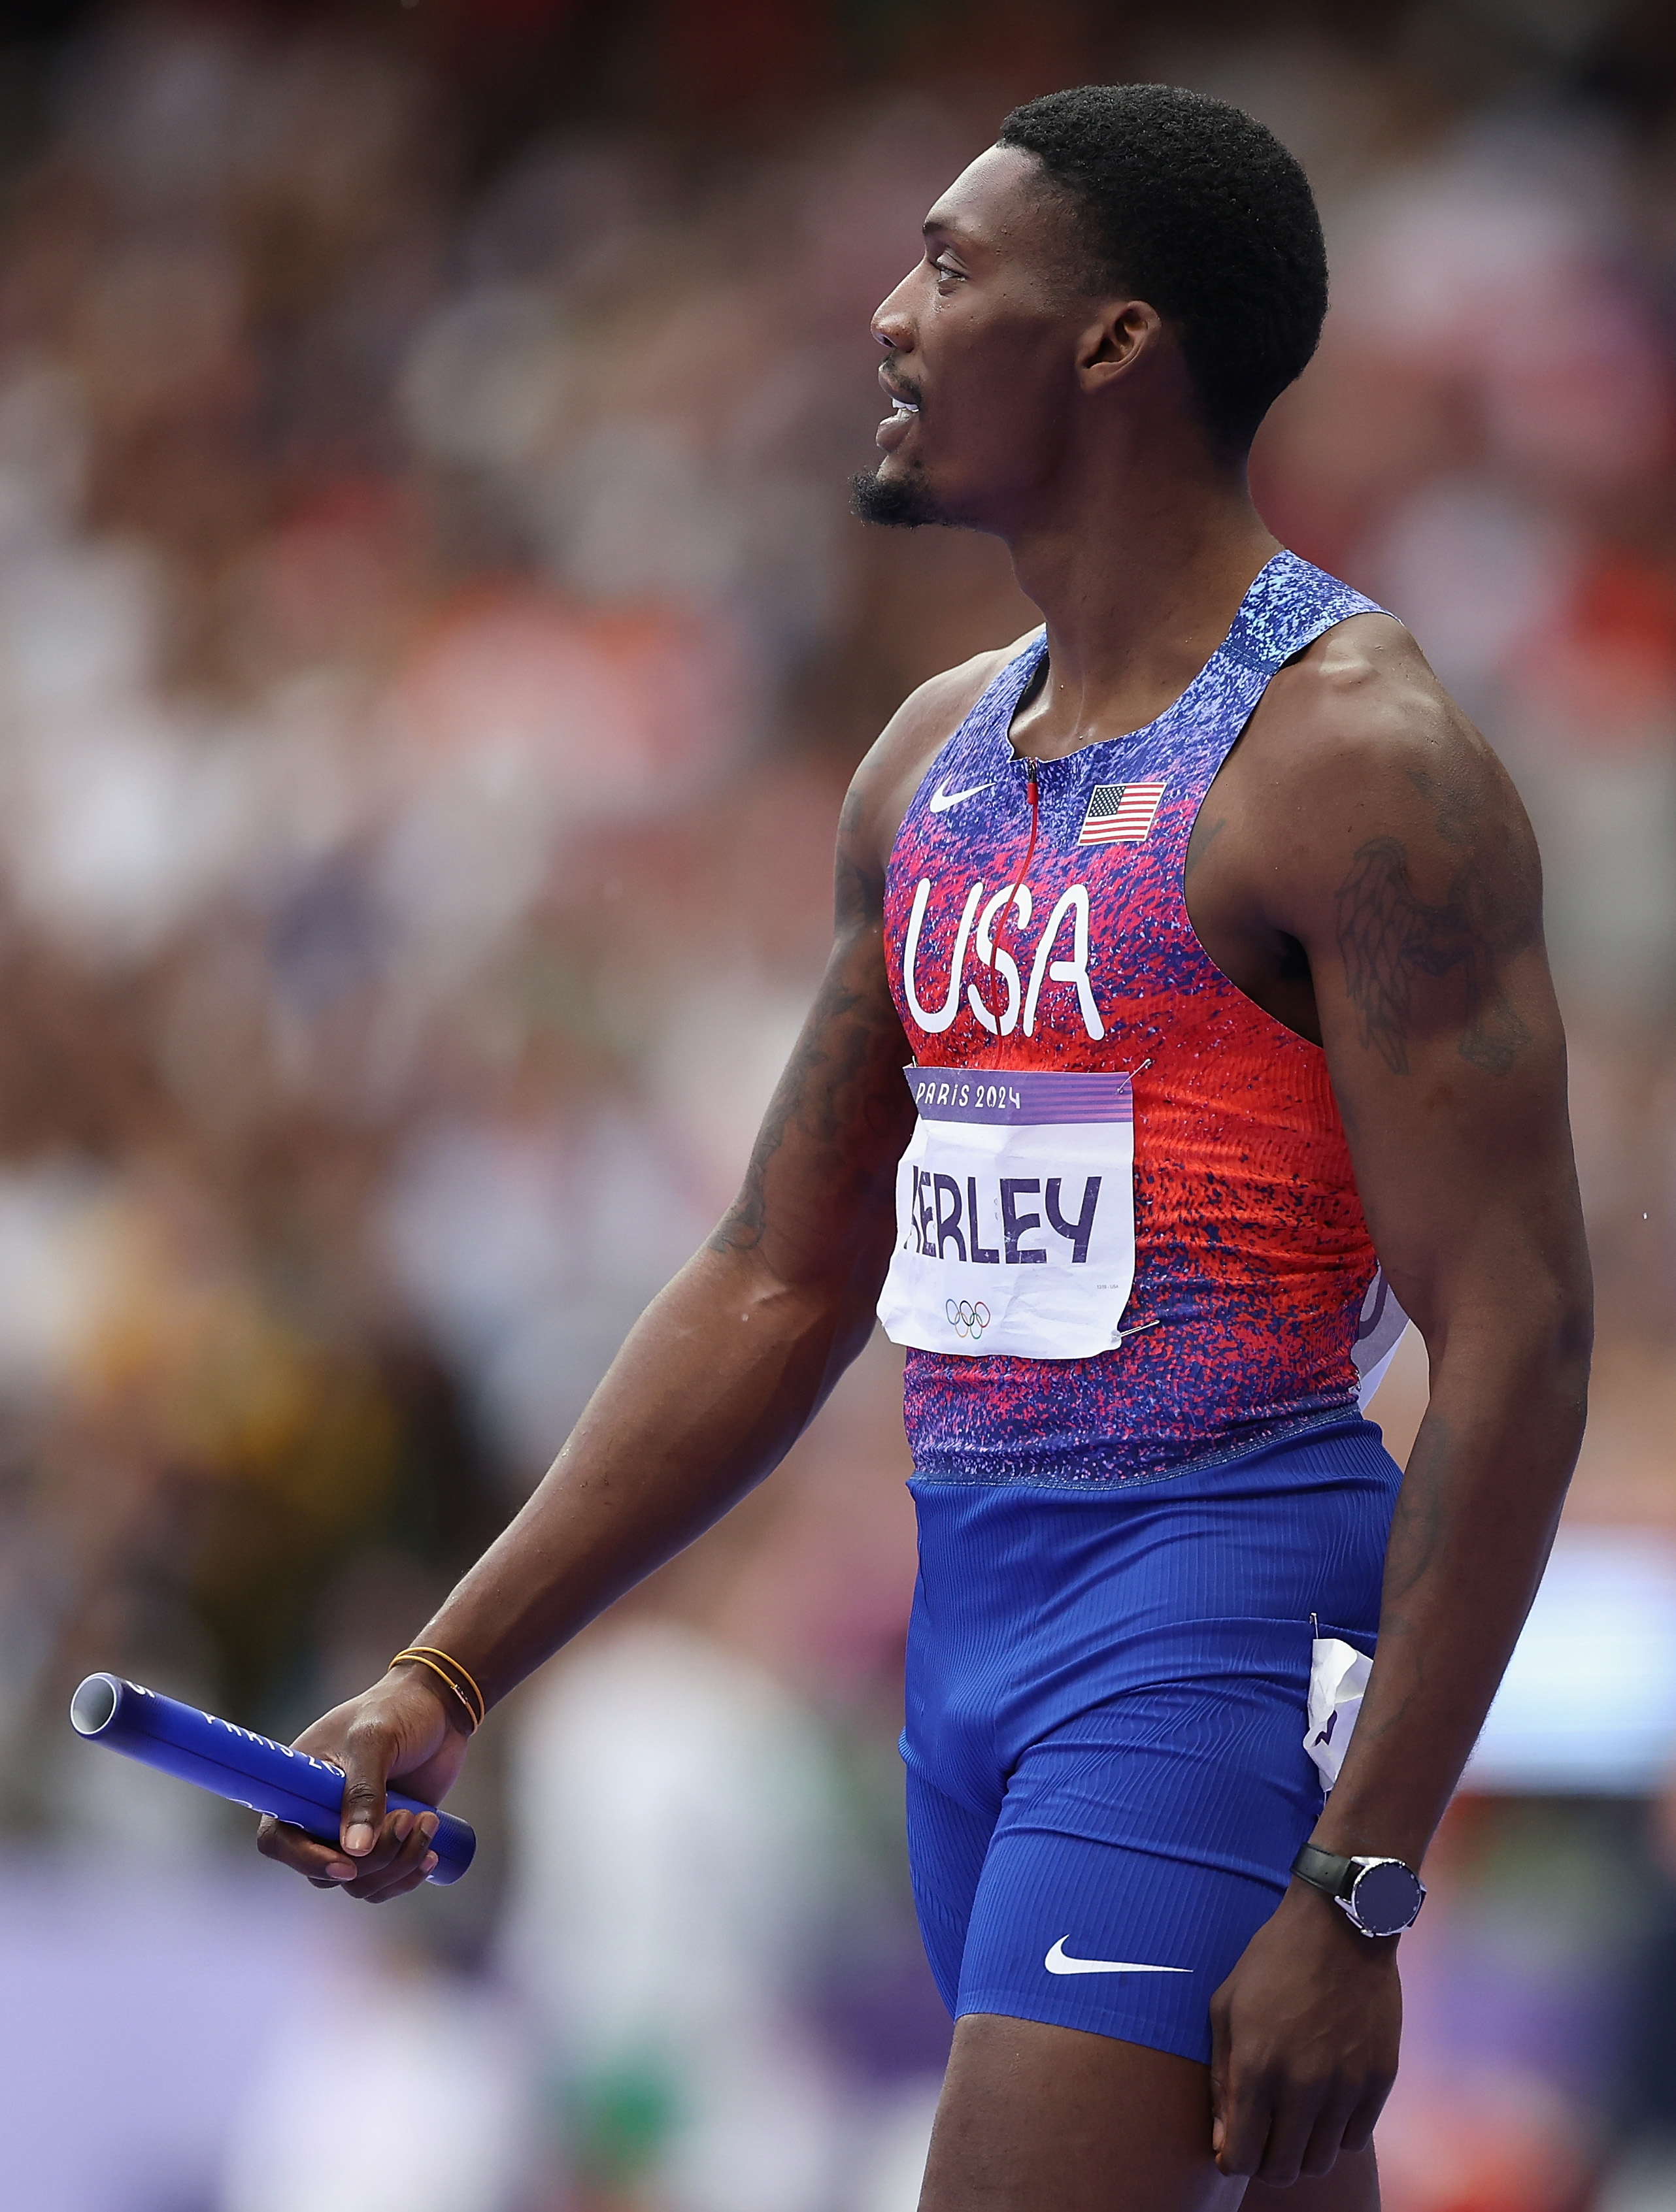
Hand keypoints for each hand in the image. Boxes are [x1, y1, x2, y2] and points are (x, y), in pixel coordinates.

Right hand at [256, 1667, 471, 1902]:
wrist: (439, 1708)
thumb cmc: (396, 1711)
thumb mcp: (374, 1741)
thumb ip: (363, 1792)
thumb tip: (356, 1850)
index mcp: (301, 1787)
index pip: (278, 1840)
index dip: (305, 1860)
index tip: (347, 1862)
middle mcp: (321, 1817)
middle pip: (327, 1871)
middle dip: (372, 1859)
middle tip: (407, 1818)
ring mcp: (354, 1832)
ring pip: (361, 1882)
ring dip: (398, 1864)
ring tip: (428, 1821)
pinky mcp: (386, 1840)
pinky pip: (387, 1880)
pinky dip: (409, 1873)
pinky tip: (434, 1852)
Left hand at [1208, 1879, 1400, 2182]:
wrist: (1340, 1926)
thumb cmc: (1272, 1962)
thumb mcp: (1226, 2007)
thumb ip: (1221, 2079)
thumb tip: (1222, 2142)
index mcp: (1257, 2067)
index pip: (1240, 2158)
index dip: (1231, 2159)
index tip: (1232, 2145)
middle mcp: (1303, 2086)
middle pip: (1282, 2169)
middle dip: (1265, 2160)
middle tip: (1263, 2133)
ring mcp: (1346, 2086)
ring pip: (1320, 2161)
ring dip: (1301, 2150)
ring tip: (1293, 2118)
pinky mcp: (1379, 2080)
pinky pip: (1354, 2139)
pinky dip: (1336, 2132)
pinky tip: (1325, 2100)